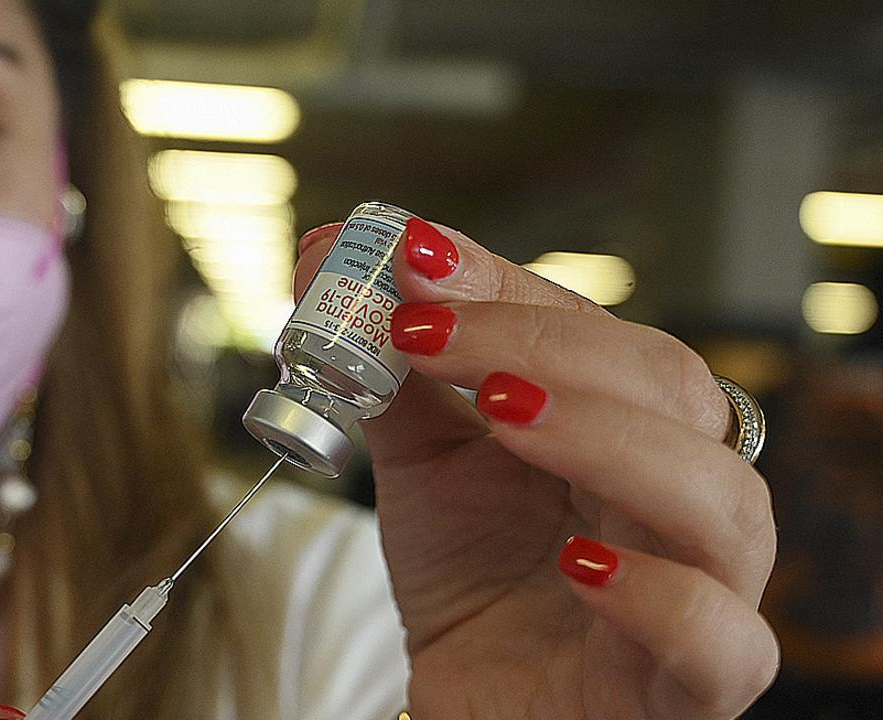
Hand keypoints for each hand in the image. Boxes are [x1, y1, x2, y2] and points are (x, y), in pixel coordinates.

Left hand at [294, 220, 778, 718]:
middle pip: (670, 388)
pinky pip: (722, 639)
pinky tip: (580, 562)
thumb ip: (384, 367)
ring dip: (608, 438)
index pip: (596, 329)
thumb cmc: (471, 576)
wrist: (475, 696)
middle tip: (429, 332)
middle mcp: (680, 490)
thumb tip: (323, 252)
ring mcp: (705, 588)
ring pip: (720, 498)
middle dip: (546, 345)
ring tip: (502, 411)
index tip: (411, 260)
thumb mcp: (421, 461)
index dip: (508, 291)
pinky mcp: (691, 686)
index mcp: (625, 421)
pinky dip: (658, 594)